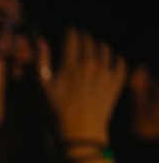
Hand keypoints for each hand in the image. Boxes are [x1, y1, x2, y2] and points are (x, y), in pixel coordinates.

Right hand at [38, 28, 125, 142]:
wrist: (80, 132)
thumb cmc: (56, 112)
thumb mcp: (43, 88)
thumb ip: (42, 62)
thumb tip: (41, 41)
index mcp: (71, 64)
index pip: (74, 37)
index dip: (71, 30)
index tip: (69, 29)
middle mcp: (91, 64)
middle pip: (90, 40)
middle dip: (84, 35)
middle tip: (80, 37)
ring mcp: (106, 72)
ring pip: (105, 48)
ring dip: (99, 44)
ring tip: (94, 47)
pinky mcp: (116, 82)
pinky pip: (121, 62)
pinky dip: (116, 57)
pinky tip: (110, 60)